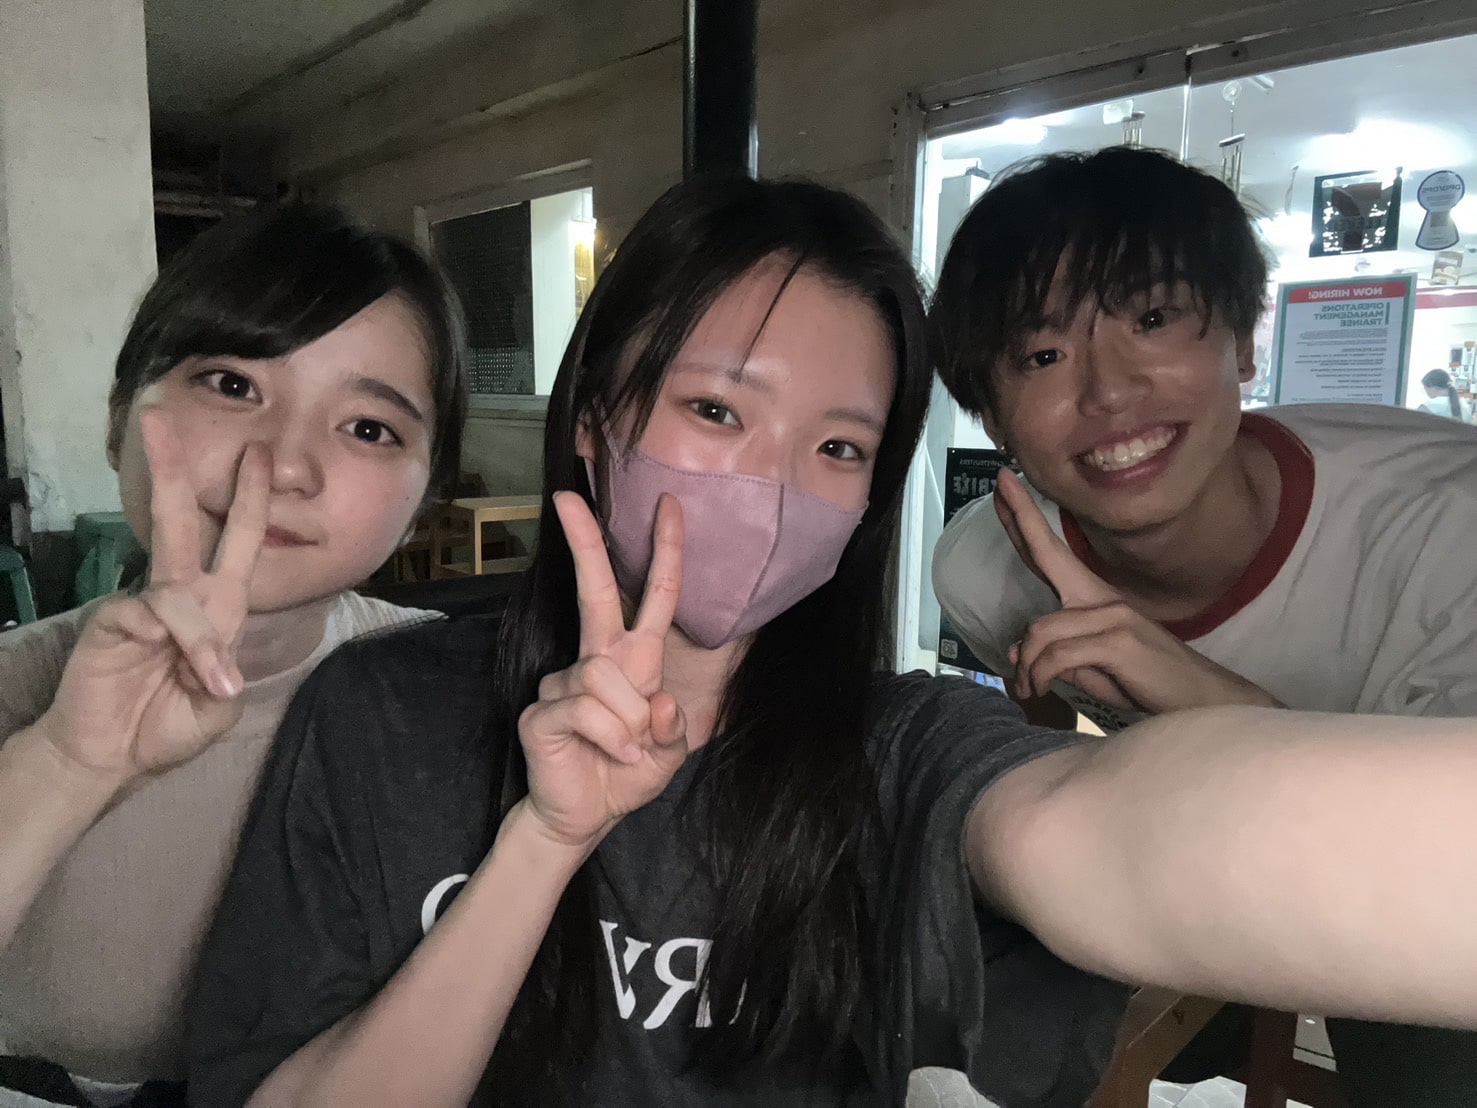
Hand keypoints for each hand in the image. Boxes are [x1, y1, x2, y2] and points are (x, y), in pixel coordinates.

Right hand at [34, 409, 269, 785]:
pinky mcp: (113, 618)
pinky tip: (186, 674)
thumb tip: (220, 657)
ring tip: (212, 684)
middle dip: (174, 469)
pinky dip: (181, 645)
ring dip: (202, 639)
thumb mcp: (215, 708)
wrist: (111, 757)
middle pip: (182, 519)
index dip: (248, 499)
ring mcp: (143, 603)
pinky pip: (156, 616)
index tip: (256, 455)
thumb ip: (225, 676)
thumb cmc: (165, 726)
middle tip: (159, 416)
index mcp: (216, 607)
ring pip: (178, 584)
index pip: (237, 542)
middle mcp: (181, 594)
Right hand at [516, 491, 688, 848]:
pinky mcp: (542, 711)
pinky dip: (611, 738)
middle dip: (584, 543)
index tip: (670, 505)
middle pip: (593, 593)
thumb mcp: (668, 755)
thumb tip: (659, 701)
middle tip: (567, 498)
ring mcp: (564, 682)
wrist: (585, 817)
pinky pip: (586, 711)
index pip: (654, 597)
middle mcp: (596, 660)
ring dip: (629, 722)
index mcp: (634, 660)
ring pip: (606, 679)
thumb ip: (673, 729)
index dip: (664, 552)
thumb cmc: (626, 774)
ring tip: (624, 749)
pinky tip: (610, 756)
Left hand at [994, 468, 1279, 714]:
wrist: (1202, 703)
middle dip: (1019, 518)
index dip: (1027, 520)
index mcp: (1095, 600)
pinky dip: (1042, 677)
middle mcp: (1103, 598)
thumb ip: (1056, 656)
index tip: (1005, 485)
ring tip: (1029, 690)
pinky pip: (1057, 656)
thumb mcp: (1093, 670)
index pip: (1052, 552)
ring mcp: (1113, 615)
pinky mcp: (1118, 640)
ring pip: (1040, 631)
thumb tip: (1015, 652)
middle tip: (999, 481)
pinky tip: (1041, 691)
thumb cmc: (1148, 685)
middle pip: (1049, 553)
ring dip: (1028, 667)